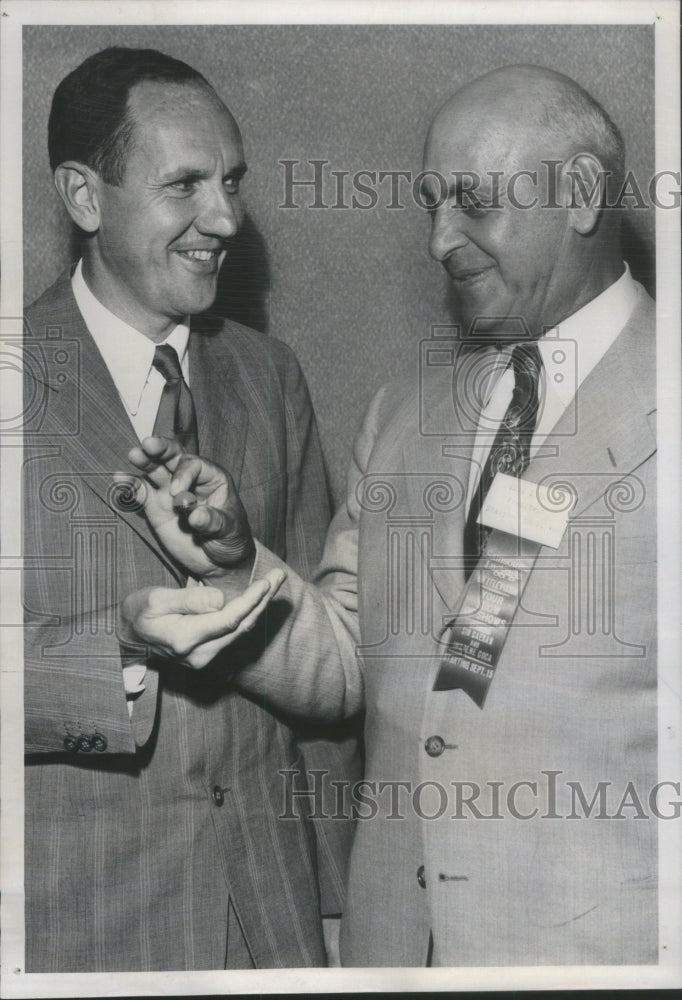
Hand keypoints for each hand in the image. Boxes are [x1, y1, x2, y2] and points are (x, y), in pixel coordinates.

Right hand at [116, 436, 253, 577]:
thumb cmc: (230, 539)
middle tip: (148, 444)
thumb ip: (213, 521)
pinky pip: (141, 493)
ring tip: (134, 455)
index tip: (177, 494)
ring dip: (144, 462)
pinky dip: (130, 486)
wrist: (218, 561)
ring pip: (155, 471)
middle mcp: (189, 480)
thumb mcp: (229, 531)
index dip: (184, 475)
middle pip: (174, 457)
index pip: (194, 465)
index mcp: (212, 478)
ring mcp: (170, 492)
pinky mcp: (156, 507)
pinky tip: (119, 478)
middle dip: (161, 450)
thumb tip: (195, 516)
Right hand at [119, 569, 285, 668]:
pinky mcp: (209, 656)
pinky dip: (248, 614)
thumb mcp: (156, 599)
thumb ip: (189, 600)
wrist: (129, 638)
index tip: (267, 581)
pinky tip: (258, 597)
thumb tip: (220, 599)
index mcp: (185, 639)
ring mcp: (205, 659)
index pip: (229, 620)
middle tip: (279, 575)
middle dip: (263, 600)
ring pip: (241, 631)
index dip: (251, 600)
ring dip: (259, 606)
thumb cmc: (140, 612)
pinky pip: (234, 634)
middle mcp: (199, 655)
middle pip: (242, 626)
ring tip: (274, 581)